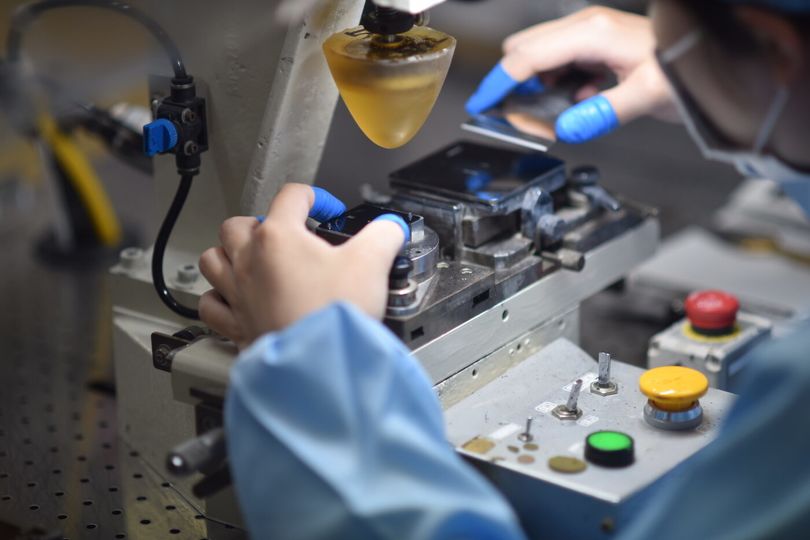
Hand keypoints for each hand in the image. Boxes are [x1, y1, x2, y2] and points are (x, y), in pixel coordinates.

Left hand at [198, 184, 405, 348]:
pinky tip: (234, 298)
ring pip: (213, 259)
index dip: (315, 197)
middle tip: (286, 235)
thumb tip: (391, 228)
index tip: (330, 212)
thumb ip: (384, 236)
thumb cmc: (335, 314)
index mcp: (279, 237)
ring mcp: (237, 294)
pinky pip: (211, 304)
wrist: (319, 365)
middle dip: (261, 223)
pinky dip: (219, 297)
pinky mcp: (235, 325)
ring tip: (250, 259)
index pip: (291, 196)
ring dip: (229, 254)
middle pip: (238, 224)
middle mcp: (249, 261)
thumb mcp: (371, 263)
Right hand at [465, 6, 677, 142]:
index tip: (482, 106)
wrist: (708, 61)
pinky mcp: (594, 49)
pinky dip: (557, 89)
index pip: (527, 57)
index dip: (500, 83)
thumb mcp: (647, 96)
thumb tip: (566, 128)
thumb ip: (603, 113)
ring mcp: (589, 36)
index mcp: (592, 33)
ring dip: (537, 90)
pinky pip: (559, 68)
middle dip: (515, 87)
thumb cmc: (685, 71)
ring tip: (555, 117)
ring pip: (539, 61)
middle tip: (524, 120)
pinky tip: (578, 104)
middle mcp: (585, 28)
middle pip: (524, 52)